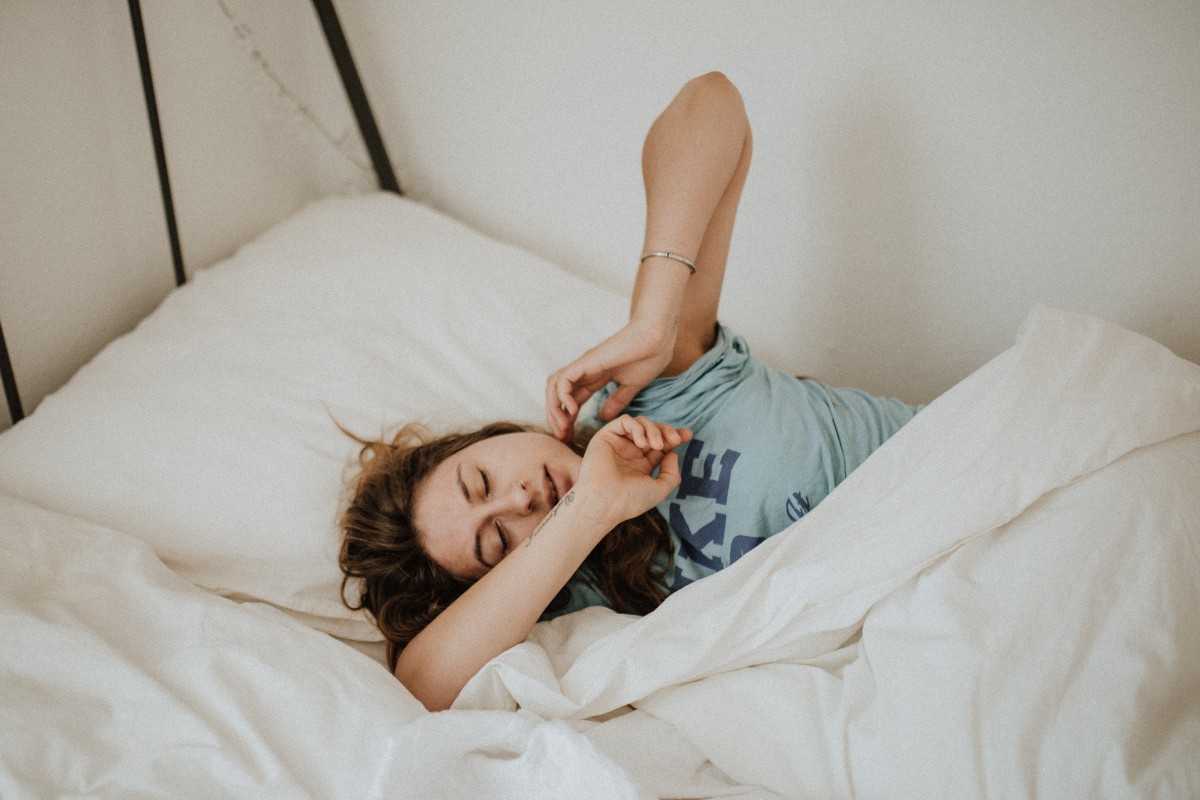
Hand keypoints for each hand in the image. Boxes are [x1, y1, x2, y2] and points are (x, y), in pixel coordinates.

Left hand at [546, 320, 675, 440]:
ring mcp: (584, 366)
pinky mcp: (587, 362)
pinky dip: (562, 395)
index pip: (573, 400)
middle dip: (556, 417)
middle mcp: (585, 371)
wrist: (658, 339)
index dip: (568, 420)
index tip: (570, 438)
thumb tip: (603, 416)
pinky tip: (572, 410)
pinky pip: (563, 380)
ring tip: (563, 427)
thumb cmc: (649, 357)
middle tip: (562, 438)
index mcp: (595, 376)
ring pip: (555, 386)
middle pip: (558, 395)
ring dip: (554, 408)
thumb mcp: (631, 386)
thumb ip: (617, 400)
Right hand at [575, 415, 691, 524]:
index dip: (674, 436)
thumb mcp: (659, 489)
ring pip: (640, 423)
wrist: (605, 502)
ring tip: (656, 445)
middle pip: (653, 430)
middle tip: (675, 439)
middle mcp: (629, 453)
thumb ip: (671, 473)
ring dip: (653, 430)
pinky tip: (641, 443)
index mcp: (641, 466)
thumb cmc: (630, 501)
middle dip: (667, 431)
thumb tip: (673, 453)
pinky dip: (637, 427)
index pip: (660, 445)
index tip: (688, 435)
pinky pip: (624, 421)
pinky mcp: (606, 437)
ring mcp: (618, 444)